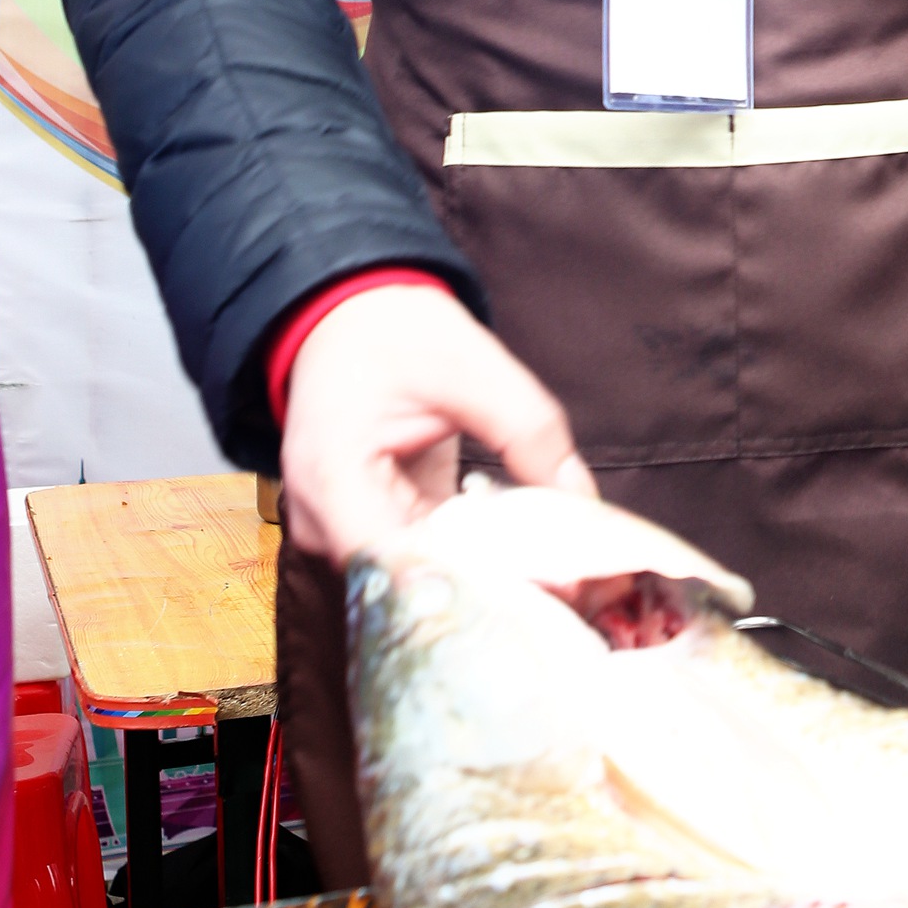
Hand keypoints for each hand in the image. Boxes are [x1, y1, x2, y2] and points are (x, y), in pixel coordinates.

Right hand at [280, 284, 597, 565]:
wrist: (350, 319)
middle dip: (495, 588)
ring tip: (569, 577)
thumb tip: (584, 501)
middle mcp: (323, 518)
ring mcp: (342, 529)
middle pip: (412, 581)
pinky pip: (427, 557)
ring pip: (423, 577)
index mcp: (331, 476)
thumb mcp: (470, 365)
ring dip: (492, 577)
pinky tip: (535, 555)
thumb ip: (529, 430)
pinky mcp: (371, 527)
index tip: (548, 586)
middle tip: (578, 588)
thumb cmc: (395, 333)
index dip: (475, 584)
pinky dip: (478, 557)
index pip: (398, 565)